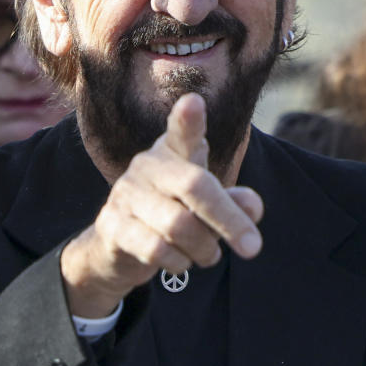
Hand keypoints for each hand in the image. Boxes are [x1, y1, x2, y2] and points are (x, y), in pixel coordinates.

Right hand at [60, 93, 263, 317]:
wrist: (117, 247)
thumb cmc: (171, 215)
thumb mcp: (205, 206)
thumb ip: (231, 203)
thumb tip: (253, 207)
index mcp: (172, 153)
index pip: (181, 133)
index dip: (187, 120)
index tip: (194, 103)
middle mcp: (146, 166)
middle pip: (195, 186)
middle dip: (229, 220)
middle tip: (253, 248)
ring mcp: (125, 195)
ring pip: (178, 225)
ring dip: (204, 248)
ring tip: (209, 255)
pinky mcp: (112, 227)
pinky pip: (156, 249)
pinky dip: (179, 263)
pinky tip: (181, 262)